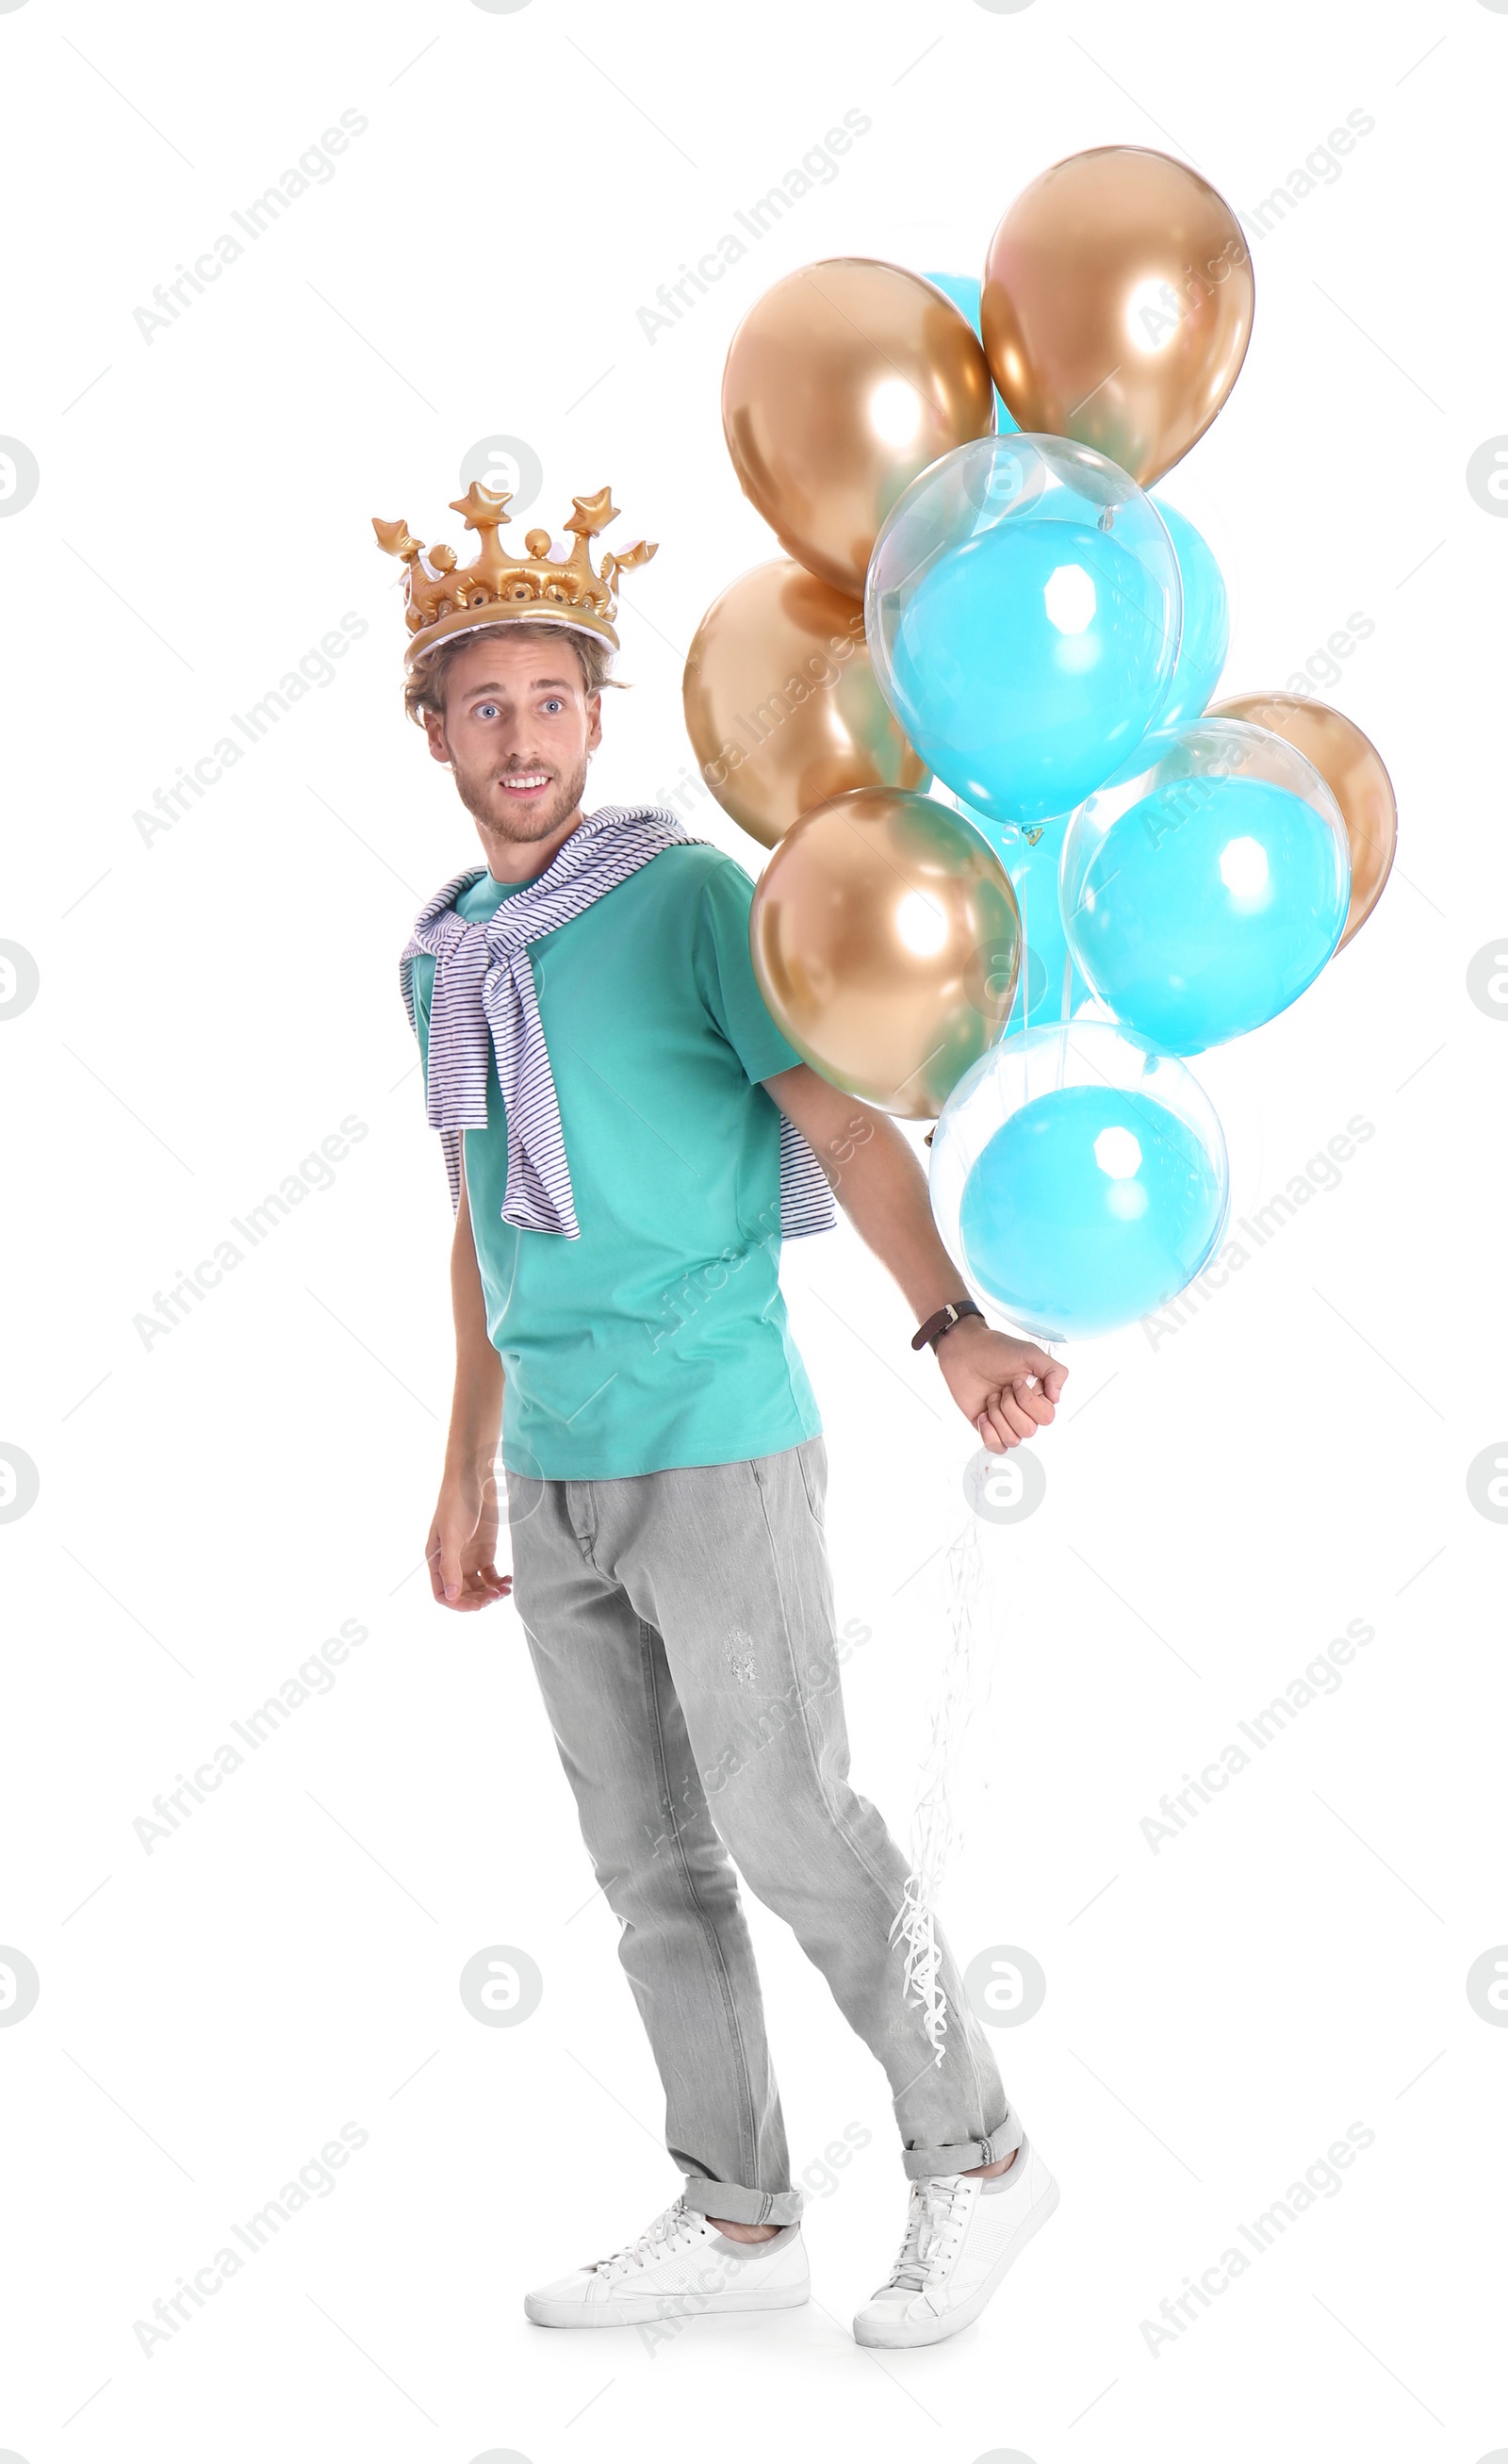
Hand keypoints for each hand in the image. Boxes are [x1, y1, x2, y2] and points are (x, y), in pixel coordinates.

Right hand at [427, 1456, 511, 1611]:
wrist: (474, 1480)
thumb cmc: (456, 1504)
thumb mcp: (451, 1535)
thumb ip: (450, 1566)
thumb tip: (450, 1597)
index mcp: (438, 1560)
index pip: (443, 1594)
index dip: (458, 1604)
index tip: (477, 1605)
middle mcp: (452, 1562)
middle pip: (463, 1593)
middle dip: (478, 1599)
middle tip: (495, 1596)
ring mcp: (469, 1558)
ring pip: (478, 1587)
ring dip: (491, 1593)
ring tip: (504, 1590)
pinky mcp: (486, 1552)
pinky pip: (491, 1576)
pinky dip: (499, 1582)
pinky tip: (508, 1580)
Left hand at [933, 1320, 1067, 1453]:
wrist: (965, 1352)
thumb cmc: (996, 1350)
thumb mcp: (1031, 1353)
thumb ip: (1055, 1372)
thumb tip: (1057, 1398)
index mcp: (1039, 1396)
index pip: (1046, 1417)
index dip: (1028, 1401)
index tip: (1016, 1381)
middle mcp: (1025, 1412)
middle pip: (1029, 1431)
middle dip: (1010, 1407)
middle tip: (1001, 1389)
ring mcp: (1006, 1421)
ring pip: (1013, 1440)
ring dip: (998, 1416)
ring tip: (991, 1398)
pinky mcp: (988, 1428)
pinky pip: (996, 1447)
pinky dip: (988, 1433)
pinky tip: (983, 1415)